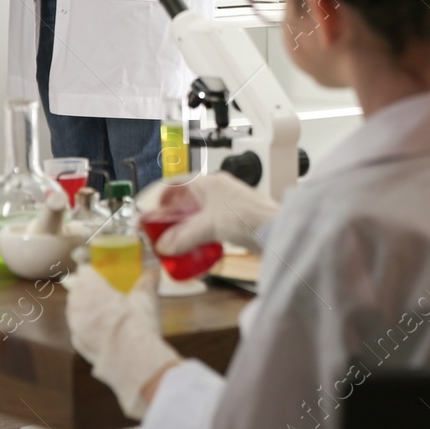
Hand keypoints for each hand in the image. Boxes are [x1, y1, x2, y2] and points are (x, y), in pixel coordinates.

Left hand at [62, 265, 180, 418]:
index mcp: (89, 285)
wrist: (131, 358)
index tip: (102, 274)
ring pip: (76, 311)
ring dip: (87, 310)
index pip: (85, 271)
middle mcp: (76, 303)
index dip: (94, 272)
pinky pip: (80, 331)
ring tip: (106, 314)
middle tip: (106, 294)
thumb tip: (152, 272)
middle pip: (77, 290)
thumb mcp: (146, 297)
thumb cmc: (136, 322)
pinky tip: (105, 333)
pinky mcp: (77, 343)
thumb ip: (147, 281)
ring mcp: (74, 325)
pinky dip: (89, 330)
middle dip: (89, 291)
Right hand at [138, 173, 280, 255]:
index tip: (154, 209)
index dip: (164, 195)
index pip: (179, 182)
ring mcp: (227, 204)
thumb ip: (183, 238)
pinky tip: (197, 245)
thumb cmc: (247, 216)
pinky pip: (211, 224)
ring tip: (176, 239)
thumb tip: (164, 246)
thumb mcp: (208, 226)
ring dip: (187, 225)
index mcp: (209, 182)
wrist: (274, 228)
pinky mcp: (235, 220)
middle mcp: (218, 190)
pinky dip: (201, 233)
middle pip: (188, 199)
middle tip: (162, 228)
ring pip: (200, 213)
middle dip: (174, 214)